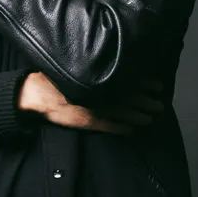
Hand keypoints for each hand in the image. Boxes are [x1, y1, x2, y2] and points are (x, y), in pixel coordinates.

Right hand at [18, 72, 165, 134]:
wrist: (37, 92)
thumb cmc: (58, 76)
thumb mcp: (80, 66)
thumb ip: (100, 67)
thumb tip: (121, 65)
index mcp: (101, 76)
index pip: (130, 78)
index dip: (146, 83)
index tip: (158, 85)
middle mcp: (102, 91)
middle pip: (131, 96)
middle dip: (147, 101)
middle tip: (160, 105)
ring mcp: (96, 107)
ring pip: (123, 112)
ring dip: (138, 116)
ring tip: (150, 119)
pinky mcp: (88, 121)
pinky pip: (109, 126)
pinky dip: (121, 129)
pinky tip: (130, 131)